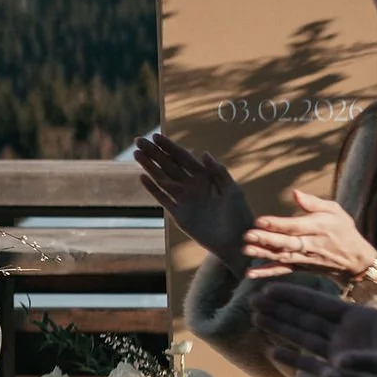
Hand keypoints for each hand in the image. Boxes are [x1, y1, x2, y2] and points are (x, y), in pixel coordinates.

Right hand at [133, 132, 253, 272]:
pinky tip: (142, 178)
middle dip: (154, 153)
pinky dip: (153, 189)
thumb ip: (219, 172)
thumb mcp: (233, 190)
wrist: (236, 241)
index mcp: (205, 176)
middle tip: (138, 140)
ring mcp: (184, 199)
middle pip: (169, 165)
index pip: (183, 157)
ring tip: (137, 154)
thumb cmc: (239, 213)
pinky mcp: (179, 214)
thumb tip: (204, 153)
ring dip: (149, 167)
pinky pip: (163, 199)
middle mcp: (192, 185)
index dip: (169, 147)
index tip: (155, 136)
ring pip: (162, 179)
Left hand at [241, 185, 376, 283]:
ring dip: (263, 254)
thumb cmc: (343, 230)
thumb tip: (295, 193)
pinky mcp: (300, 268)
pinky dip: (266, 273)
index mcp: (318, 227)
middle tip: (248, 235)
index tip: (259, 221)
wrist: (355, 260)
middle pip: (286, 242)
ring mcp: (304, 258)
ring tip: (246, 250)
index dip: (277, 224)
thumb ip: (314, 203)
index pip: (295, 226)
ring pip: (282, 256)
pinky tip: (250, 273)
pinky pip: (282, 270)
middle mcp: (310, 244)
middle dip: (267, 239)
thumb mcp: (335, 211)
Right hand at [252, 276, 376, 374]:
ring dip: (280, 329)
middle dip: (279, 310)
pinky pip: (315, 368)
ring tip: (255, 318)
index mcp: (363, 318)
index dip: (295, 295)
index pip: (320, 303)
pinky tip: (273, 350)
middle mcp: (349, 337)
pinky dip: (294, 360)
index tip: (271, 286)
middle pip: (306, 320)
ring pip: (305, 340)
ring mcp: (346, 358)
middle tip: (252, 300)